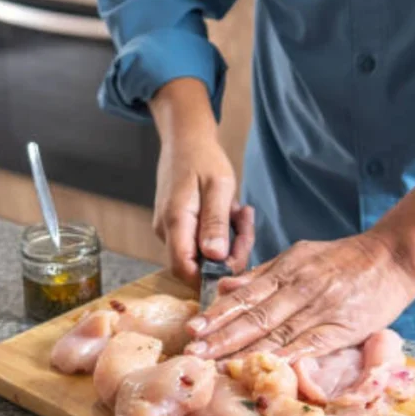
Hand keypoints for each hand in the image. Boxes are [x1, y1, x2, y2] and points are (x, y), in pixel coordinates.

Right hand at [148, 78, 253, 286]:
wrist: (186, 139)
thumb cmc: (203, 158)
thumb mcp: (219, 187)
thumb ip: (215, 223)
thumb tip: (215, 258)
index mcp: (175, 222)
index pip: (184, 270)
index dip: (211, 276)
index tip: (238, 258)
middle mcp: (167, 231)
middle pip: (197, 265)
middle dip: (229, 254)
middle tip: (247, 226)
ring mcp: (171, 230)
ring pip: (204, 254)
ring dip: (229, 240)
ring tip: (241, 212)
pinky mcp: (178, 227)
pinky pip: (202, 241)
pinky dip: (222, 231)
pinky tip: (232, 211)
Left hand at [183, 233, 414, 359]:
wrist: (393, 258)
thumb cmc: (344, 260)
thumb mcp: (300, 256)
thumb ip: (262, 274)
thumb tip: (226, 286)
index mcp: (286, 270)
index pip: (245, 295)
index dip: (218, 314)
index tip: (193, 329)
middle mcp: (298, 288)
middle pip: (254, 316)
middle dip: (221, 336)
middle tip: (193, 352)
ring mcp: (319, 308)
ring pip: (276, 333)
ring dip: (245, 351)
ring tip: (217, 365)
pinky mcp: (341, 328)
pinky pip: (308, 346)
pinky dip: (285, 358)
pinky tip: (264, 369)